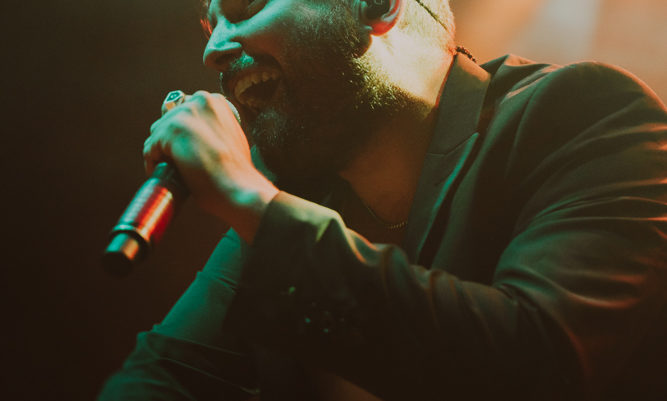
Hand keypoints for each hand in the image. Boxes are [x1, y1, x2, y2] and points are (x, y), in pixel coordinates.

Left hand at [143, 90, 278, 243]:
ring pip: (157, 132)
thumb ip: (214, 128)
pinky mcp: (172, 129)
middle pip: (168, 119)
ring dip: (159, 150)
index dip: (181, 130)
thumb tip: (196, 135)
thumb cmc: (236, 171)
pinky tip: (159, 173)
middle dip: (168, 140)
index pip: (185, 109)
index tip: (181, 147)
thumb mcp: (231, 138)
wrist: (237, 187)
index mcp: (216, 101)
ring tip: (166, 168)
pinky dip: (152, 162)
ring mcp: (186, 113)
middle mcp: (201, 100)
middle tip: (172, 160)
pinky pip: (150, 147)